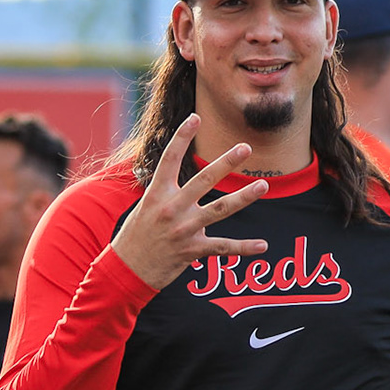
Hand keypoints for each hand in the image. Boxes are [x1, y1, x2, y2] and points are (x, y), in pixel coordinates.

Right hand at [110, 114, 267, 288]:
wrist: (125, 271)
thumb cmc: (136, 235)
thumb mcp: (145, 206)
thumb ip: (166, 191)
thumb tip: (183, 176)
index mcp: (156, 194)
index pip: (170, 159)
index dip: (182, 137)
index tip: (195, 118)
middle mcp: (171, 208)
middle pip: (203, 180)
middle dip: (225, 163)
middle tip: (244, 147)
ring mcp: (183, 230)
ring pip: (219, 209)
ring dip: (243, 197)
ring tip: (263, 185)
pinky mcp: (191, 250)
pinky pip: (222, 247)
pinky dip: (244, 247)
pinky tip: (263, 245)